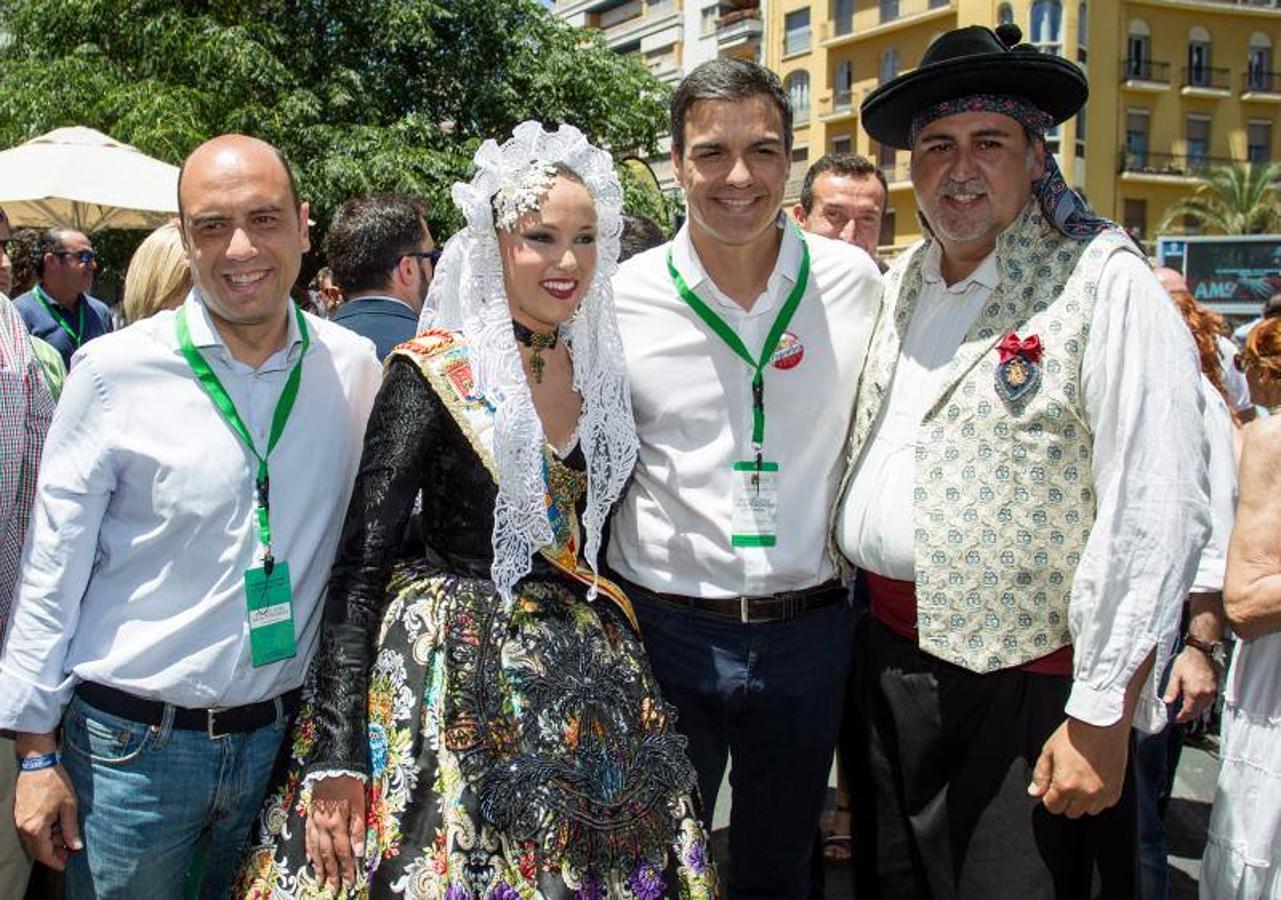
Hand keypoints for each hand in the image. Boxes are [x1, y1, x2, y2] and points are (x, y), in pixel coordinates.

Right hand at [15, 765, 82, 869]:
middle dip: (55, 850)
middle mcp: (24, 827)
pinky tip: (57, 822)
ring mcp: (20, 820)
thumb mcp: (69, 806)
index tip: (67, 863)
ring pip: (35, 839)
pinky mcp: (20, 814)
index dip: (56, 861)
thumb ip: (71, 829)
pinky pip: (31, 830)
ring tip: (67, 830)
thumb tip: (76, 847)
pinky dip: (44, 831)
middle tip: (72, 846)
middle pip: (38, 849)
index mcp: (35, 828)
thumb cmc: (55, 783)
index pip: (44, 854)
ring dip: (50, 840)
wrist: (38, 764)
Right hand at [305, 775, 365, 892]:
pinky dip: (309, 851)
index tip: (350, 883)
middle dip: (331, 874)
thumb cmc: (351, 785)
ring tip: (320, 881)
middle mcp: (323, 826)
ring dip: (318, 867)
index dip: (347, 869)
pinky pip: (307, 838)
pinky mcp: (309, 817)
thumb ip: (359, 829)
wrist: (333, 767)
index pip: (343, 852)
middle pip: (328, 855)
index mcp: (338, 824)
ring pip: (315, 850)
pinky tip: (310, 860)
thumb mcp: (360, 805)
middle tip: (333, 890)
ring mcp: (314, 822)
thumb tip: (359, 852)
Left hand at [1027, 718, 1128, 817]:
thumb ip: (1040, 775)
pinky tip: (1094, 780)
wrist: (1102, 724)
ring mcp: (1103, 794)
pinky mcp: (1116, 790)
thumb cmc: (1074, 735)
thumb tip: (1034, 792)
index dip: (1049, 796)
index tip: (1052, 785)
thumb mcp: (1049, 751)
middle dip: (1065, 799)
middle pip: (1070, 812)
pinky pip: (1105, 804)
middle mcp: (1086, 794)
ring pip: (1088, 810)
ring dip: (1082, 800)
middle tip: (1067, 780)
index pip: (1053, 807)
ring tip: (1081, 779)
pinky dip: (1098, 797)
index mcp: (1066, 785)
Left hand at [1162, 645, 1218, 722]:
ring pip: (1203, 708)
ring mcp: (1211, 692)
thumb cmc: (1186, 662)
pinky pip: (1208, 701)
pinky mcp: (1215, 688)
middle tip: (1179, 717)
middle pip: (1196, 712)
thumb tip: (1167, 702)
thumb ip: (1171, 691)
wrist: (1200, 652)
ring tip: (1185, 711)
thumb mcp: (1175, 676)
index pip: (1188, 712)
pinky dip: (1201, 704)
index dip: (1181, 718)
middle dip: (1187, 716)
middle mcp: (1205, 695)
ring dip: (1194, 711)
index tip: (1175, 720)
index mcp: (1194, 693)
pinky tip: (1194, 702)